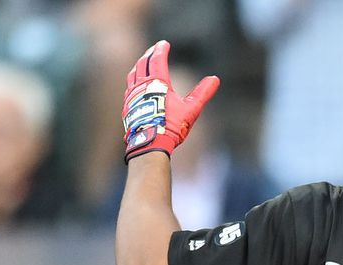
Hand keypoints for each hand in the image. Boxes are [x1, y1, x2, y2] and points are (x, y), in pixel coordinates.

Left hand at [122, 40, 219, 161]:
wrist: (150, 143)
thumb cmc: (172, 126)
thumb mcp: (191, 109)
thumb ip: (202, 93)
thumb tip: (214, 79)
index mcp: (158, 83)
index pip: (157, 60)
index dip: (161, 50)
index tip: (164, 43)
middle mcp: (142, 86)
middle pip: (143, 64)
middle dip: (149, 54)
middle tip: (154, 49)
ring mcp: (132, 95)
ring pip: (133, 74)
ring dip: (139, 65)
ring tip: (142, 62)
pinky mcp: (127, 105)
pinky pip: (129, 87)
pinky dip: (133, 80)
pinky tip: (136, 84)